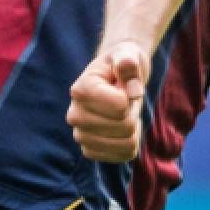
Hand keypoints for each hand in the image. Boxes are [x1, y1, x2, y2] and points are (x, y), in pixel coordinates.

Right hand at [67, 42, 146, 161]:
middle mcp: (75, 115)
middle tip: (125, 100)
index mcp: (80, 90)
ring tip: (124, 113)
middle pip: (125, 126)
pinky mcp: (91, 151)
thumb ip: (128, 63)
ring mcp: (80, 135)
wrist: (113, 79)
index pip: (120, 106)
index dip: (131, 96)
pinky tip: (122, 128)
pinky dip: (132, 141)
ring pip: (126, 143)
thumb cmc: (121, 65)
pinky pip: (125, 155)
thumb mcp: (126, 54)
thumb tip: (134, 91)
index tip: (123, 86)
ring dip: (134, 127)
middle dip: (134, 112)